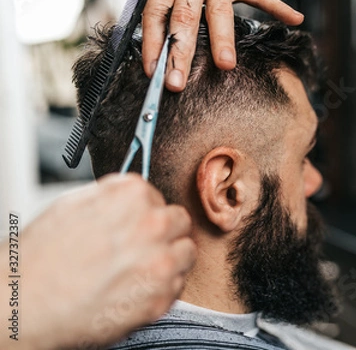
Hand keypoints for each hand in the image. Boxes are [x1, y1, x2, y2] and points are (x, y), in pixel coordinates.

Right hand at [3, 174, 195, 349]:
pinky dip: (162, 288)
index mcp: (132, 195)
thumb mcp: (74, 204)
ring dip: (169, 258)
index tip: (132, 226)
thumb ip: (114, 197)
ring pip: (186, 252)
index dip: (143, 213)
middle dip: (163, 232)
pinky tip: (134, 289)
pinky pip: (177, 285)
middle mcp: (153, 225)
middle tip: (139, 247)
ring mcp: (161, 262)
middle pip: (179, 221)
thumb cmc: (41, 258)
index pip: (157, 197)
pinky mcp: (161, 297)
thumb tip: (133, 198)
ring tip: (138, 269)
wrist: (24, 305)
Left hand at [106, 0, 304, 90]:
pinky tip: (295, 19)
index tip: (152, 69)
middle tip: (178, 81)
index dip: (154, 40)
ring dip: (224, 39)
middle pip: (188, 17)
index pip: (159, 9)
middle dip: (183, 52)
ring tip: (226, 65)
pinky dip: (278, 7)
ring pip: (220, 11)